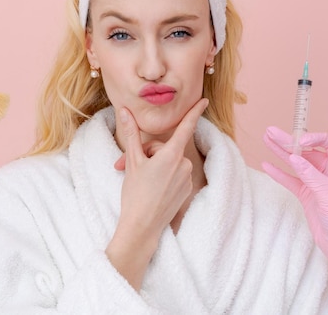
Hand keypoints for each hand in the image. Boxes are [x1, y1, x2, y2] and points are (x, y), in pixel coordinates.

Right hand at [106, 99, 207, 289]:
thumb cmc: (135, 193)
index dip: (194, 112)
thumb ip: (131, 133)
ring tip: (139, 179)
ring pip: (168, 162)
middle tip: (129, 165)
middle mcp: (183, 165)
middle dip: (147, 153)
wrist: (142, 226)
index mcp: (171, 155)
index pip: (185, 127)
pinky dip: (162, 177)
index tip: (204, 100)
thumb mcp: (132, 161)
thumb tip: (124, 110)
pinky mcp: (186, 190)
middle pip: (165, 148)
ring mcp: (186, 179)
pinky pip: (174, 175)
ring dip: (153, 165)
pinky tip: (151, 188)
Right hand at [261, 126, 327, 283]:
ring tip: (266, 139)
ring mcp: (314, 183)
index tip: (300, 142)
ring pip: (295, 163)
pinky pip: (289, 179)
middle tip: (271, 132)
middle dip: (289, 141)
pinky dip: (278, 172)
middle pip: (306, 151)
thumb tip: (293, 158)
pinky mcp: (305, 194)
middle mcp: (326, 172)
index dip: (315, 138)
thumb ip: (309, 175)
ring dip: (280, 152)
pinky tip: (266, 164)